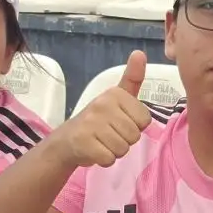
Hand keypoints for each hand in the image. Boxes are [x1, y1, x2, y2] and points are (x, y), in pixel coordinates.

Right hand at [55, 49, 152, 167]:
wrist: (67, 140)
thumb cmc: (98, 119)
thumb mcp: (118, 97)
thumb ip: (133, 78)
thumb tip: (140, 53)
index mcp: (115, 94)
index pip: (145, 120)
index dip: (134, 126)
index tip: (119, 122)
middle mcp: (103, 104)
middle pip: (135, 136)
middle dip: (124, 140)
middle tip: (108, 134)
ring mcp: (92, 123)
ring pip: (123, 149)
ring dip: (114, 151)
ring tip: (101, 141)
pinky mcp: (84, 142)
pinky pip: (110, 159)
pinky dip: (104, 160)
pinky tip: (94, 150)